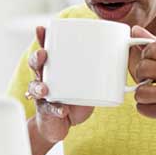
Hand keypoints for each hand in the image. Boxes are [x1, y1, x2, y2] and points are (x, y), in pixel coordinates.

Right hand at [26, 26, 94, 142]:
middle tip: (43, 54)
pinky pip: (49, 109)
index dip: (41, 39)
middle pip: (35, 65)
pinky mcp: (47, 111)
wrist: (62, 126)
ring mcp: (43, 96)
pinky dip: (56, 109)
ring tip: (45, 87)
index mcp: (53, 69)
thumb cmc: (74, 100)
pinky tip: (62, 110)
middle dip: (37, 58)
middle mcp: (44, 79)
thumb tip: (120, 56)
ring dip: (38, 86)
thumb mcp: (86, 82)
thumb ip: (97, 71)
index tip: (41, 29)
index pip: (45, 50)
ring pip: (35, 86)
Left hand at [127, 26, 155, 140]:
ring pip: (142, 91)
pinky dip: (145, 109)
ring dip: (141, 95)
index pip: (154, 48)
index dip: (145, 57)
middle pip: (145, 67)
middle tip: (148, 81)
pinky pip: (145, 108)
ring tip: (151, 96)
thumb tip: (135, 30)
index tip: (149, 65)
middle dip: (140, 76)